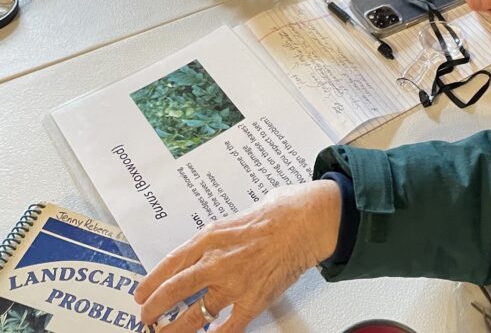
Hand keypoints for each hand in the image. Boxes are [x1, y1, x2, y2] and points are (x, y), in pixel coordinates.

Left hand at [135, 182, 341, 332]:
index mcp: (211, 236)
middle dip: (155, 308)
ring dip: (175, 329)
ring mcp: (233, 284)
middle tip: (146, 317)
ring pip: (194, 315)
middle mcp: (216, 260)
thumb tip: (210, 245)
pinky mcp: (252, 301)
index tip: (141, 293)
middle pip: (174, 291)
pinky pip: (226, 328)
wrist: (307, 220)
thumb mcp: (238, 215)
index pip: (171, 263)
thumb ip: (221, 235)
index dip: (152, 282)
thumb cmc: (280, 211)